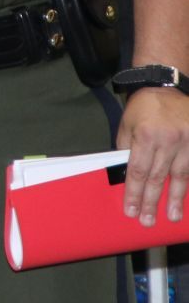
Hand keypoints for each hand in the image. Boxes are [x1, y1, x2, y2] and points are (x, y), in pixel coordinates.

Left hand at [117, 87, 188, 223]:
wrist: (167, 86)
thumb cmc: (143, 108)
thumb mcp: (127, 125)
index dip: (134, 193)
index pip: (138, 171)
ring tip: (173, 217)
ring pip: (181, 176)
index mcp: (146, 136)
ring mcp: (188, 142)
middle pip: (158, 178)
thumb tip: (126, 176)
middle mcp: (168, 141)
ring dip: (176, 199)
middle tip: (148, 222)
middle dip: (152, 202)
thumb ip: (126, 150)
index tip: (130, 210)